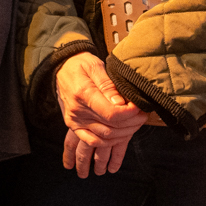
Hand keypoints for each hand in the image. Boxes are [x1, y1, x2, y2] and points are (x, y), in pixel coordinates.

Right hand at [55, 51, 147, 177]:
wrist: (62, 68)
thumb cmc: (80, 64)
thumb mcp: (95, 66)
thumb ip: (108, 85)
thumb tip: (121, 103)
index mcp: (83, 94)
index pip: (111, 114)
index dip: (130, 114)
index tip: (140, 107)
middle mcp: (77, 111)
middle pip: (111, 128)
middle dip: (132, 123)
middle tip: (143, 115)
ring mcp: (75, 121)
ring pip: (105, 137)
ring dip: (124, 133)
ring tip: (136, 123)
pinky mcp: (74, 125)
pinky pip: (92, 141)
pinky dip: (108, 142)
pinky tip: (120, 135)